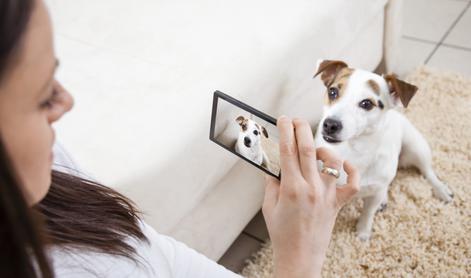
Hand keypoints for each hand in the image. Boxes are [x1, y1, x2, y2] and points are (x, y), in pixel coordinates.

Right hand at [262, 116, 358, 277]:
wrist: (300, 257)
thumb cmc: (282, 234)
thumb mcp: (269, 206)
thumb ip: (271, 183)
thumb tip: (274, 166)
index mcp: (291, 188)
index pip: (288, 151)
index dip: (285, 131)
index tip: (283, 120)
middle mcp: (312, 188)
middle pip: (308, 149)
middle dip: (301, 129)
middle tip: (296, 119)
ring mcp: (327, 195)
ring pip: (331, 161)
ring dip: (322, 149)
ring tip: (313, 149)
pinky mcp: (338, 203)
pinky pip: (352, 184)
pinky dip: (351, 171)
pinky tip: (342, 166)